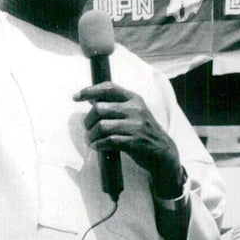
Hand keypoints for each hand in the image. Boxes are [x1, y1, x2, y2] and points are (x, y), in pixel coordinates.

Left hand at [74, 81, 183, 197]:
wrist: (163, 151)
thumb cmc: (142, 131)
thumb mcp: (133, 112)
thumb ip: (115, 105)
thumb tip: (91, 98)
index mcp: (133, 98)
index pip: (108, 88)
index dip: (89, 91)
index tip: (75, 98)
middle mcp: (135, 109)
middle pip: (99, 108)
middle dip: (88, 120)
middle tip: (87, 129)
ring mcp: (136, 125)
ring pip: (101, 126)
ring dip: (91, 135)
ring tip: (91, 140)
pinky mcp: (135, 141)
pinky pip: (108, 140)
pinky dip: (98, 144)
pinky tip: (97, 146)